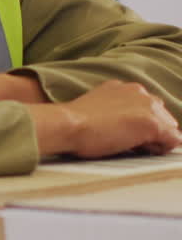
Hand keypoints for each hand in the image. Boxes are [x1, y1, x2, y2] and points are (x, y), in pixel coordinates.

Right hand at [28, 80, 181, 158]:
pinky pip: (173, 140)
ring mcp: (148, 107)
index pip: (147, 107)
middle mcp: (139, 92)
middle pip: (161, 115)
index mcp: (124, 88)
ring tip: (134, 148)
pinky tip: (145, 151)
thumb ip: (113, 111)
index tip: (127, 136)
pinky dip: (163, 149)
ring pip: (168, 127)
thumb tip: (122, 127)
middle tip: (131, 144)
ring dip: (156, 139)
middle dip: (152, 131)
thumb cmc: (74, 124)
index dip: (140, 125)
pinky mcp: (152, 123)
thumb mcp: (96, 109)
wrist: (68, 125)